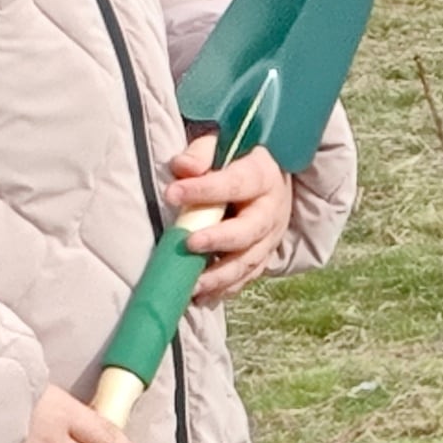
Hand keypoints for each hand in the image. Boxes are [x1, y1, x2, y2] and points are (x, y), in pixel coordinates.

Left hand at [165, 132, 291, 306]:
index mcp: (262, 175)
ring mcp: (269, 237)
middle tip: (188, 243)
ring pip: (249, 261)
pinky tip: (201, 297)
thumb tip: (182, 167)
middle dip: (219, 239)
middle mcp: (271, 209)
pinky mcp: (263, 257)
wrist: (268, 180)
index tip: (172, 193)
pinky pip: (246, 277)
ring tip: (190, 283)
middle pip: (250, 230)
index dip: (205, 189)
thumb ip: (201, 154)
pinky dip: (225, 289)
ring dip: (220, 275)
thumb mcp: (220, 146)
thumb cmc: (236, 161)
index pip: (236, 182)